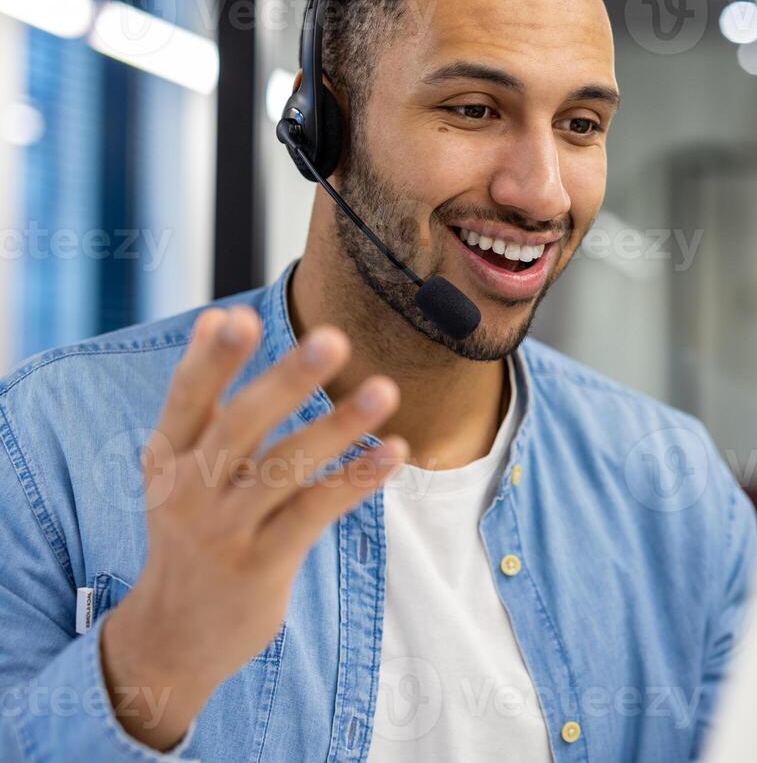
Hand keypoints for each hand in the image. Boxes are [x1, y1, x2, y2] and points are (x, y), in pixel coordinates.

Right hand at [99, 306, 406, 749]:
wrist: (173, 637)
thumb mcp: (177, 467)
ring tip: (385, 388)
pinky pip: (315, 513)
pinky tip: (394, 450)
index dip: (212, 360)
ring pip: (285, 468)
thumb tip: (219, 313)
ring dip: (338, 426)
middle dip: (287, 380)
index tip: (240, 317)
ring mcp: (226, 530)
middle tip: (334, 338)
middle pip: (240, 425)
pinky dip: (356, 479)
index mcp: (169, 457)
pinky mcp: (261, 564)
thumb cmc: (190, 529)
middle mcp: (190, 490)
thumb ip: (200, 397)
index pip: (187, 398)